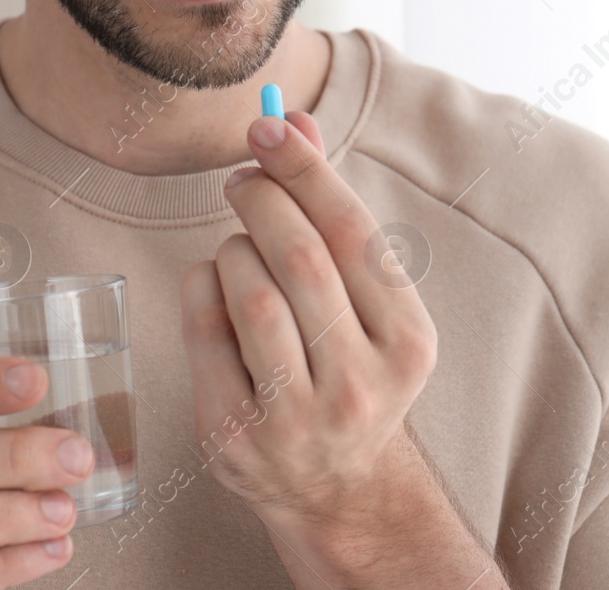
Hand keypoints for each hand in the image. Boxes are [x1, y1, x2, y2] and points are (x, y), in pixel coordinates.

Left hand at [180, 109, 439, 534]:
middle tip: (243, 179)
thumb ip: (331, 209)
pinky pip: (204, 331)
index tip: (269, 126)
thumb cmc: (348, 366)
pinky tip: (214, 286)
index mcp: (407, 343)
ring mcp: (296, 419)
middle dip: (261, 199)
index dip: (306, 170)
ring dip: (234, 248)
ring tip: (241, 250)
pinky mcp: (234, 436)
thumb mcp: (364, 299)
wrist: (337, 489)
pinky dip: (201, 287)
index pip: (353, 234)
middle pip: (299, 258)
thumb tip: (293, 120)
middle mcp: (361, 386)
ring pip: (249, 293)